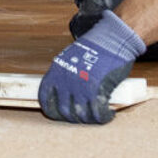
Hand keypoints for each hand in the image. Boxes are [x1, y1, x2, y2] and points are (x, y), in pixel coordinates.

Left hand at [38, 10, 146, 124]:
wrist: (112, 38)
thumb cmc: (95, 49)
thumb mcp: (72, 58)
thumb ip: (67, 75)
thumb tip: (68, 95)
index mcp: (56, 71)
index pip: (45, 98)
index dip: (53, 111)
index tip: (62, 115)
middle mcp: (65, 80)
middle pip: (64, 111)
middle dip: (75, 118)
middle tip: (85, 117)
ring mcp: (80, 85)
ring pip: (81, 115)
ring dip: (91, 120)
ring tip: (99, 115)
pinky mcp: (96, 89)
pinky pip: (97, 113)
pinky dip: (103, 117)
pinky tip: (109, 114)